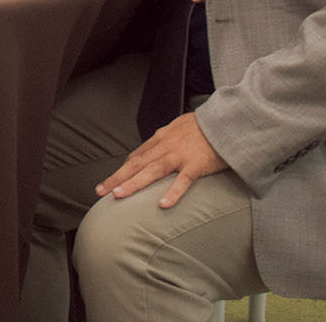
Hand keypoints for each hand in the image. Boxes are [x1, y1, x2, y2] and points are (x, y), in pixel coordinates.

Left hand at [95, 112, 227, 208]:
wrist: (225, 120)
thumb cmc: (204, 126)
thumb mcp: (178, 127)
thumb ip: (166, 139)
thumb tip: (155, 149)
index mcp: (161, 138)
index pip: (136, 156)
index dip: (122, 169)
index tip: (110, 180)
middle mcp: (165, 146)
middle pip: (136, 163)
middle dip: (117, 177)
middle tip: (100, 190)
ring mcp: (180, 155)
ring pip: (152, 171)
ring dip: (133, 183)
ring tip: (118, 194)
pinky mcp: (197, 164)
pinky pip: (183, 181)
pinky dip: (172, 193)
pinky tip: (162, 205)